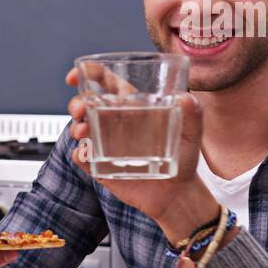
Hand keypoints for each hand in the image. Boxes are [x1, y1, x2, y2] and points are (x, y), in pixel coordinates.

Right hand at [64, 67, 216, 244]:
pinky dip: (79, 154)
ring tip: (84, 132)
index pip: (107, 84)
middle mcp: (114, 123)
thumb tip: (184, 98)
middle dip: (77, 102)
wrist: (177, 194)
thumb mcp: (192, 134)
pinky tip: (85, 154)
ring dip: (75, 127)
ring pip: (79, 129)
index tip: (78, 73)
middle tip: (80, 108)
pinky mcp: (100, 167)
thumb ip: (192, 114)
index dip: (90, 74)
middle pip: (86, 105)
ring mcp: (105, 145)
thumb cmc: (183, 159)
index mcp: (132, 107)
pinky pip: (82, 158)